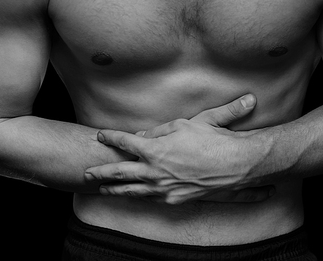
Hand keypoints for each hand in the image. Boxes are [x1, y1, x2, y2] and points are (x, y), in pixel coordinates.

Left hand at [85, 95, 273, 203]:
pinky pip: (151, 198)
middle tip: (86, 173)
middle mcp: (155, 170)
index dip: (111, 137)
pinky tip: (134, 196)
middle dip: (100, 171)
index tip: (101, 135)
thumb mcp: (187, 123)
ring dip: (114, 189)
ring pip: (132, 190)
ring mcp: (164, 188)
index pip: (125, 141)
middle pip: (119, 171)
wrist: (236, 164)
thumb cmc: (213, 140)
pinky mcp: (175, 199)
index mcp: (155, 148)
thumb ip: (161, 128)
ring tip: (102, 189)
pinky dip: (139, 196)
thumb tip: (143, 133)